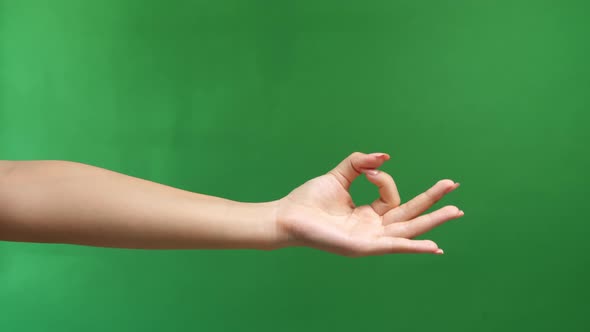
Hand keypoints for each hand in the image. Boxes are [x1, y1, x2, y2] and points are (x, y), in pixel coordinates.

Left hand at [275, 152, 462, 256]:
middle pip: (410, 215)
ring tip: (456, 210)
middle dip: (433, 202)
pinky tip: (433, 246)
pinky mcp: (362, 247)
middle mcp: (373, 228)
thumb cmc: (310, 199)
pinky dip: (412, 246)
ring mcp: (369, 239)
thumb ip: (360, 163)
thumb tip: (385, 156)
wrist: (287, 215)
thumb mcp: (339, 175)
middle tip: (455, 186)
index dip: (385, 180)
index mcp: (369, 214)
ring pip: (408, 229)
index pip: (391, 197)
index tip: (370, 170)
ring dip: (432, 221)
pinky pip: (392, 246)